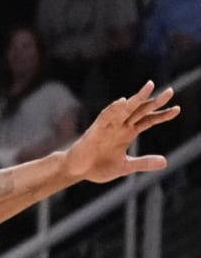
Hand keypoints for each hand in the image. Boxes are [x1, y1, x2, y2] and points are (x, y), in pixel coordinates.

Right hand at [64, 82, 179, 183]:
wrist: (79, 170)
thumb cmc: (99, 167)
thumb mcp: (126, 166)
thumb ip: (144, 162)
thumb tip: (165, 161)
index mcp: (127, 133)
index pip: (148, 120)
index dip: (162, 115)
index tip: (178, 109)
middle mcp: (120, 126)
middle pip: (140, 110)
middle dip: (154, 101)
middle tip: (170, 91)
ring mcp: (108, 126)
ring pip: (125, 109)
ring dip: (137, 98)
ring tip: (149, 88)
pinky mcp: (96, 129)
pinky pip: (106, 116)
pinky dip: (114, 109)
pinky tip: (122, 102)